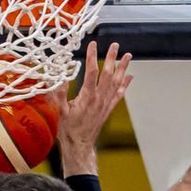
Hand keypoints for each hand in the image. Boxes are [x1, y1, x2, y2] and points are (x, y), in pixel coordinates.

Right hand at [53, 42, 132, 175]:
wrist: (80, 146)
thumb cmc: (69, 130)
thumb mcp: (60, 111)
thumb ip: (60, 94)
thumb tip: (60, 77)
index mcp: (87, 97)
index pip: (92, 72)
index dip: (92, 57)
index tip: (93, 45)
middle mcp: (100, 99)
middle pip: (108, 74)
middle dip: (112, 58)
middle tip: (115, 45)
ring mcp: (106, 104)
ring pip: (117, 83)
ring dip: (123, 68)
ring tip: (128, 56)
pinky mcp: (108, 109)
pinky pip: (119, 94)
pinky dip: (125, 85)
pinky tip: (130, 77)